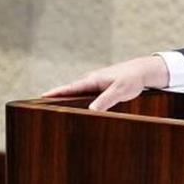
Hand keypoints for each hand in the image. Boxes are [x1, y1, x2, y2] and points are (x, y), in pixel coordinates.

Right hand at [42, 56, 169, 111]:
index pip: (70, 88)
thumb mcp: (120, 90)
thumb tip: (91, 111)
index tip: (41, 97)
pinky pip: (86, 96)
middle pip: (70, 91)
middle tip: (40, 106)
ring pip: (78, 94)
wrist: (143, 71)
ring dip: (67, 99)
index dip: (56, 93)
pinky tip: (76, 109)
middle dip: (56, 97)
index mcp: (92, 80)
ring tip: (53, 110)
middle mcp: (91, 81)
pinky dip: (78, 101)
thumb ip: (106, 100)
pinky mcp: (101, 89)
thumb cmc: (132, 79)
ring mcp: (96, 85)